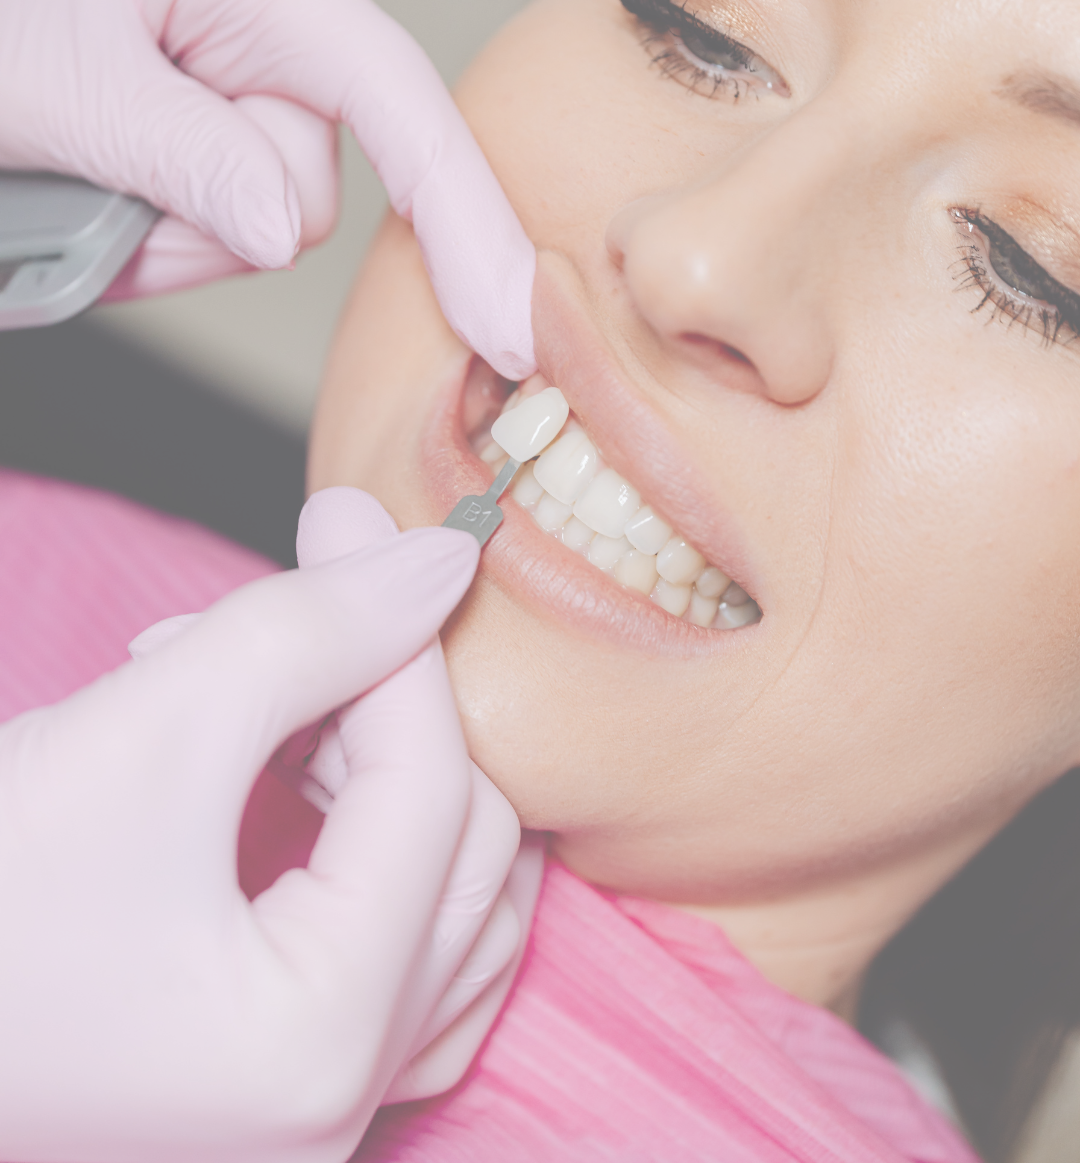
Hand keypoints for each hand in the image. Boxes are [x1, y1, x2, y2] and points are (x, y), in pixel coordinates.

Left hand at [0, 0, 534, 378]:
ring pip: (274, 208)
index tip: (503, 321)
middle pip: (313, 181)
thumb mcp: (60, 86)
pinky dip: (174, 224)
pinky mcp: (241, 97)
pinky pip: (243, 202)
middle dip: (209, 219)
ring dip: (178, 229)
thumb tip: (287, 228)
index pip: (396, 98)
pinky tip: (112, 183)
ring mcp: (263, 48)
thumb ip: (186, 157)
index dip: (460, 216)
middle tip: (98, 185)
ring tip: (87, 176)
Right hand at [0, 490, 530, 1161]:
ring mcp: (306, 1109)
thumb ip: (307, 636)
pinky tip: (290, 767)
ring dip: (371, 766)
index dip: (400, 638)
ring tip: (262, 693)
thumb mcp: (142, 737)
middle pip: (460, 848)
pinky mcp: (269, 1082)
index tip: (353, 529)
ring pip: (437, 896)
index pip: (432, 791)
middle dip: (385, 704)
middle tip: (301, 612)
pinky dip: (356, 838)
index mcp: (320, 1042)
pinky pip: (387, 950)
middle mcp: (336, 1106)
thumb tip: (437, 564)